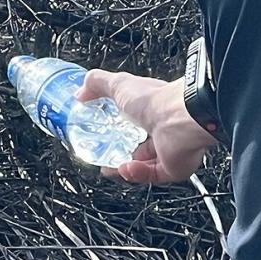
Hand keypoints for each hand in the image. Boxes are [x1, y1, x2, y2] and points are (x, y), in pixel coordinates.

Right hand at [76, 71, 217, 184]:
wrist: (180, 119)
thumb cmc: (155, 100)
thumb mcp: (119, 84)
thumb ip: (98, 84)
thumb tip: (80, 91)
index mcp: (153, 107)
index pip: (136, 118)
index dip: (120, 126)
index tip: (104, 132)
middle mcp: (164, 128)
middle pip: (142, 146)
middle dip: (122, 153)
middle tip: (104, 158)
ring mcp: (170, 148)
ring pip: (146, 164)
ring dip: (126, 167)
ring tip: (110, 168)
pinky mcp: (173, 167)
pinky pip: (153, 176)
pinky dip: (137, 174)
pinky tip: (125, 169)